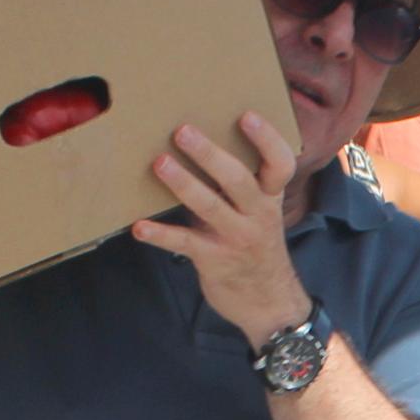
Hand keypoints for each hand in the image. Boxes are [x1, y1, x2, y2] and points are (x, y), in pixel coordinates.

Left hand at [137, 113, 313, 344]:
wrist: (268, 303)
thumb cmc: (255, 247)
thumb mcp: (259, 214)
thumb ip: (239, 186)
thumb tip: (199, 146)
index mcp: (270, 198)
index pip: (281, 164)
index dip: (266, 139)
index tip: (245, 115)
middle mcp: (258, 215)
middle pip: (238, 179)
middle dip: (209, 154)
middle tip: (182, 131)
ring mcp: (236, 239)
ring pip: (209, 206)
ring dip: (182, 183)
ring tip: (160, 164)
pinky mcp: (214, 260)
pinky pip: (184, 243)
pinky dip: (160, 234)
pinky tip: (139, 226)